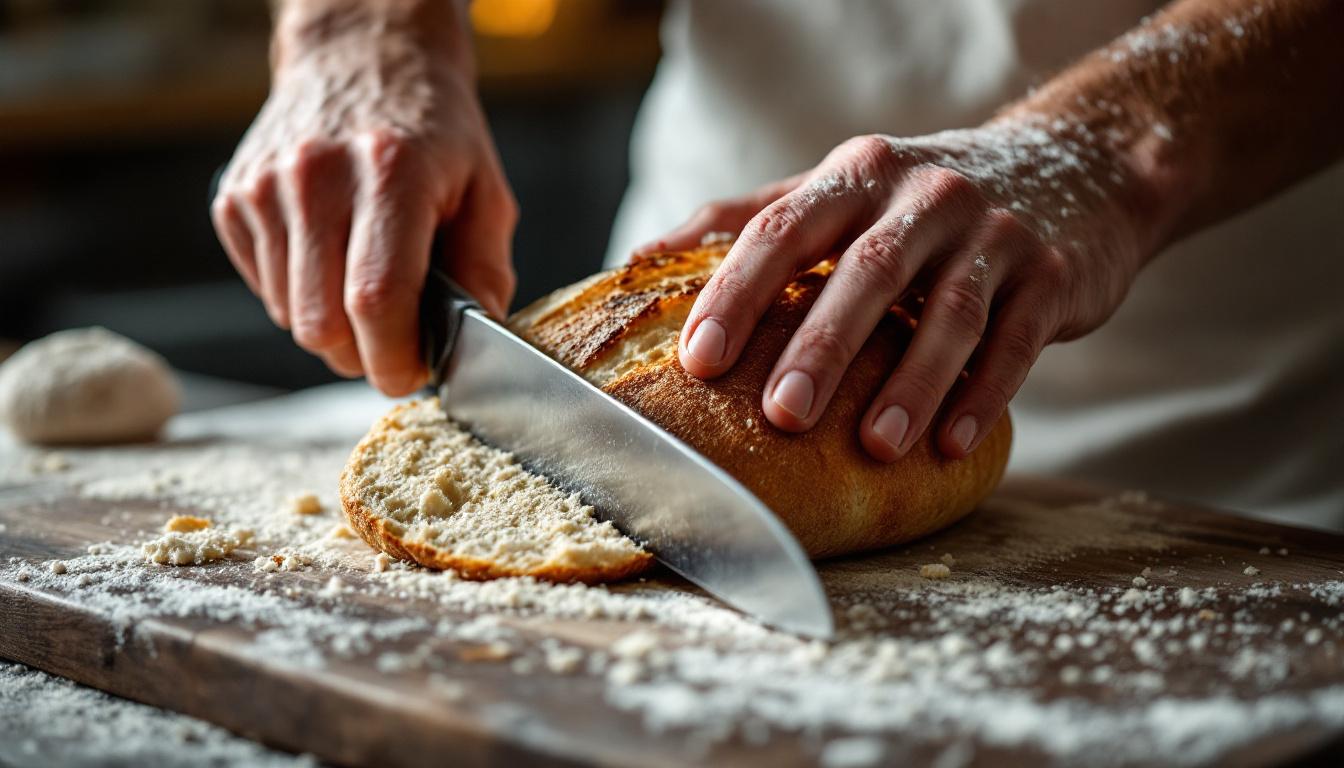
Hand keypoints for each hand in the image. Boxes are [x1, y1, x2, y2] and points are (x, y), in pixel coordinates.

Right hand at [211, 4, 516, 395]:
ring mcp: (265, 187)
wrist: (361, 60)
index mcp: (390, 172)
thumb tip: (474, 345)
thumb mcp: (484, 190)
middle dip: (364, 355)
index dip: (394, 357)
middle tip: (396, 341)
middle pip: (323, 324)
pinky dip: (301, 296)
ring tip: (364, 283)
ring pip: (290, 317)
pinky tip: (330, 256)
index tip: (412, 374)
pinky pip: (265, 290)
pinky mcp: (233, 199)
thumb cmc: (432, 132)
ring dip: (333, 326)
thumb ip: (485, 270)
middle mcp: (316, 176)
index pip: (377, 298)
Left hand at [648, 119, 1155, 461]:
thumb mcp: (841, 188)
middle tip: (782, 415)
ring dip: (911, 383)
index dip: (737, 294)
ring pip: (947, 312)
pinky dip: (984, 393)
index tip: (698, 360)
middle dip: (821, 347)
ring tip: (875, 446)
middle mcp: (924, 196)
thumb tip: (642, 255)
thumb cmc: (922, 203)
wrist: (1076, 168)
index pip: (782, 230)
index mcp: (856, 176)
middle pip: (864, 273)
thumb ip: (748, 218)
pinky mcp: (1051, 273)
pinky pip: (1014, 340)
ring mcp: (993, 232)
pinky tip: (951, 444)